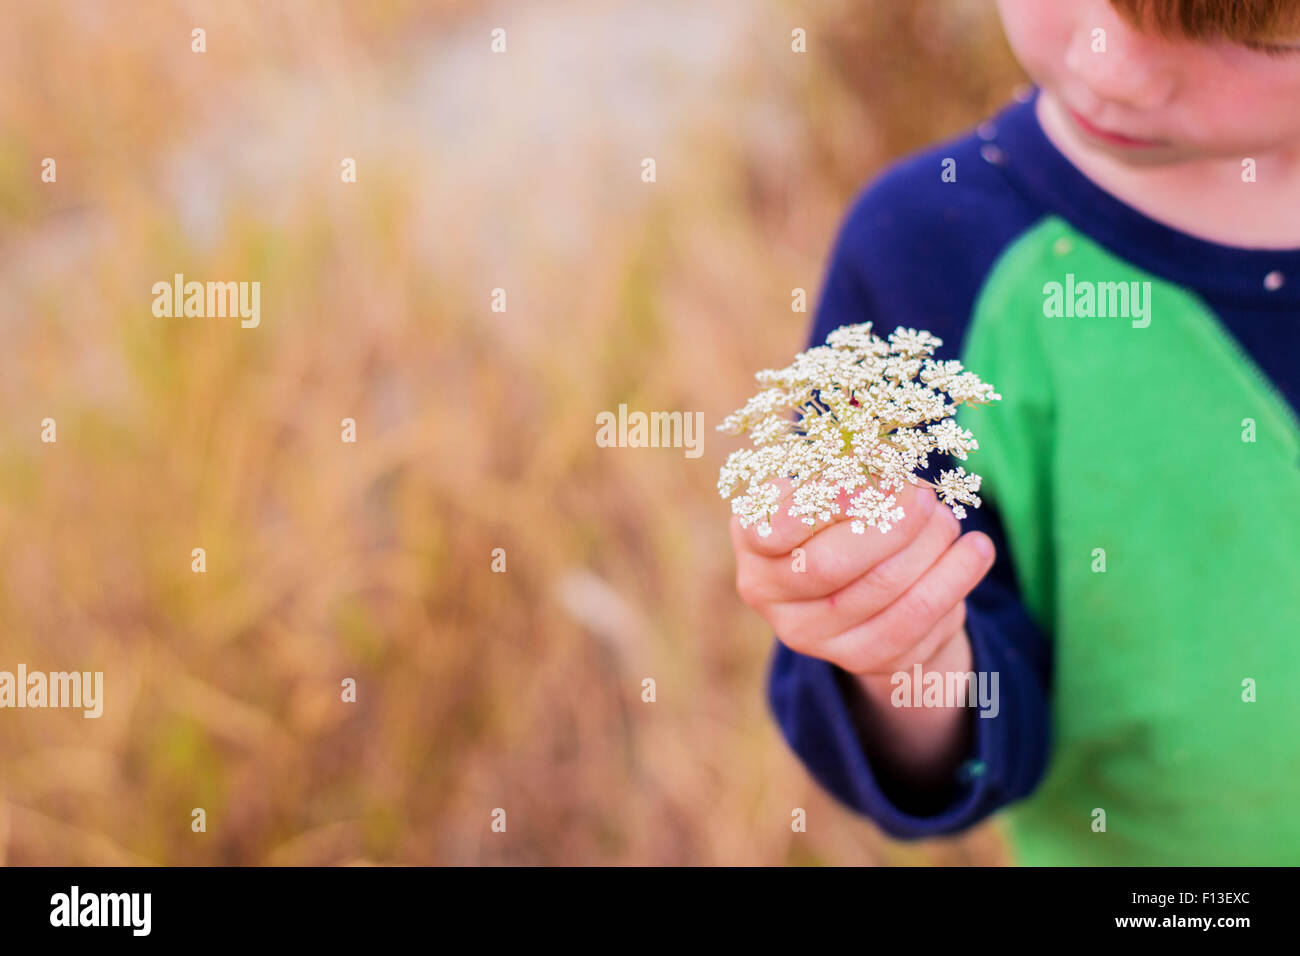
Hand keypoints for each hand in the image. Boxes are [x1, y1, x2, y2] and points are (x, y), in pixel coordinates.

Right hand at [729, 478, 995, 676]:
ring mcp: (814, 637)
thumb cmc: (840, 521)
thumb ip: (845, 472)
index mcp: (755, 547)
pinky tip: (975, 552)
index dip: (824, 502)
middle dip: (887, 525)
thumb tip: (886, 457)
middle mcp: (772, 598)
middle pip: (829, 566)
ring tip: (950, 520)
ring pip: (881, 592)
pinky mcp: (862, 660)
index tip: (868, 480)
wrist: (860, 590)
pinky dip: (953, 581)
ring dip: (928, 547)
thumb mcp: (828, 491)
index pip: (773, 530)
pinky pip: (915, 624)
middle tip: (924, 497)